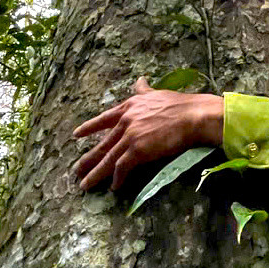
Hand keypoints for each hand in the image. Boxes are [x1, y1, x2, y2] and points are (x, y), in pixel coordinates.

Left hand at [72, 78, 223, 191]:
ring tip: (85, 185)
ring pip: (108, 158)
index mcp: (129, 107)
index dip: (89, 128)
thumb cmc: (180, 104)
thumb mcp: (156, 93)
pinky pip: (122, 167)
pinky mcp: (138, 150)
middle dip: (88, 159)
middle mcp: (126, 120)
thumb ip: (144, 90)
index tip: (76, 135)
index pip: (104, 118)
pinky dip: (117, 178)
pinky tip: (113, 187)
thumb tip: (139, 80)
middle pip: (103, 143)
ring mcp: (130, 135)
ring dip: (96, 173)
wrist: (192, 115)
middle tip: (76, 170)